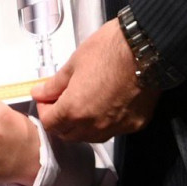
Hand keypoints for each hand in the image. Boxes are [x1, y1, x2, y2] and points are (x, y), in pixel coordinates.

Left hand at [31, 19, 158, 141]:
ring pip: (90, 137)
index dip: (44, 110)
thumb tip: (40, 92)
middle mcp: (94, 126)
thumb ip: (54, 84)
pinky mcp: (134, 125)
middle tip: (61, 101)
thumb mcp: (74, 63)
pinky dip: (104, 123)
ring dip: (81, 125)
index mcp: (74, 109)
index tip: (46, 98)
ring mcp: (116, 128)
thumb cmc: (109, 50)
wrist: (145, 48)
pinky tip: (106, 105)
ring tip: (83, 103)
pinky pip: (113, 131)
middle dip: (61, 120)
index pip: (49, 123)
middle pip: (68, 135)